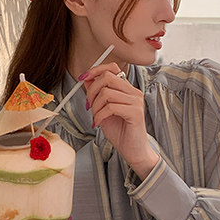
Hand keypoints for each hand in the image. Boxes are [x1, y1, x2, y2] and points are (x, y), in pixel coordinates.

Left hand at [81, 64, 158, 178]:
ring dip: (95, 106)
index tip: (82, 78)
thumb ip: (97, 94)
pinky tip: (98, 123)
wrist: (133, 150)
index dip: (95, 70)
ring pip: (107, 92)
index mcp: (127, 89)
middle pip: (107, 77)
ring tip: (95, 116)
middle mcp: (133, 92)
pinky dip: (99, 115)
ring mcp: (136, 101)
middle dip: (91, 90)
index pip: (112, 68)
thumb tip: (87, 79)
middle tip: (88, 105)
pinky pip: (111, 107)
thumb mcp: (103, 110)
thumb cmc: (120, 132)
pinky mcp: (135, 113)